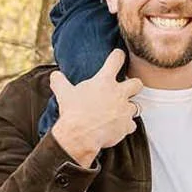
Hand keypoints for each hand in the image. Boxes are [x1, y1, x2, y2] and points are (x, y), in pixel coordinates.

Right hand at [50, 49, 142, 165]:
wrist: (79, 135)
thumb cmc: (72, 112)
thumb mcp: (63, 93)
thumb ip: (59, 81)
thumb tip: (55, 75)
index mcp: (104, 81)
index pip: (116, 60)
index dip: (118, 56)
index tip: (119, 55)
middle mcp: (118, 93)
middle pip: (137, 83)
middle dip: (134, 86)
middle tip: (126, 91)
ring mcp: (124, 110)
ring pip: (136, 106)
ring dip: (128, 109)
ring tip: (118, 113)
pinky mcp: (126, 126)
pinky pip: (131, 125)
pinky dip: (126, 126)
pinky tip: (118, 128)